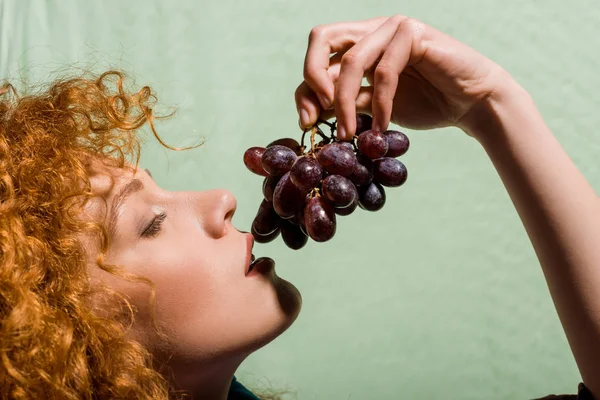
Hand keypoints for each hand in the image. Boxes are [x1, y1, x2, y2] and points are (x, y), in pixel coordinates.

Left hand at [295, 15, 510, 139]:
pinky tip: (381, 127)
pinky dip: (380, 104)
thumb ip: (348, 102)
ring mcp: (393, 27)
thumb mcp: (375, 107)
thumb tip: (309, 113)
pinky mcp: (414, 34)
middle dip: (312, 78)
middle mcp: (372, 30)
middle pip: (322, 38)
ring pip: (352, 60)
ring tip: (349, 134)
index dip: (305, 87)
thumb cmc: (426, 103)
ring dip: (345, 103)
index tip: (307, 121)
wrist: (470, 105)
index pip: (318, 55)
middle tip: (315, 115)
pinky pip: (384, 71)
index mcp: (360, 43)